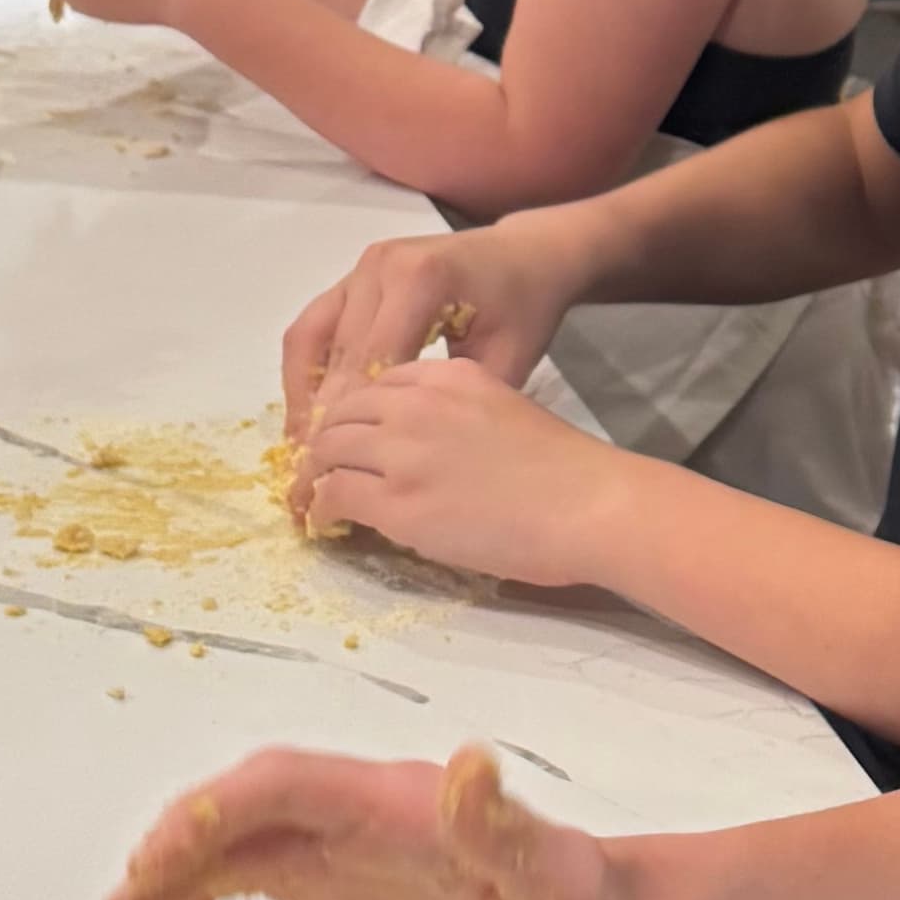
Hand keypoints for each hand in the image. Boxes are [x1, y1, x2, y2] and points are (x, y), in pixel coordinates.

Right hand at [74, 740, 639, 899]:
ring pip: (220, 856)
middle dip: (158, 868)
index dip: (209, 817)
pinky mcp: (333, 890)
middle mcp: (347, 816)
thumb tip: (467, 762)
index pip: (277, 786)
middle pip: (229, 820)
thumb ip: (504, 825)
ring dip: (153, 898)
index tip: (152, 873)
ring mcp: (335, 853)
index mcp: (387, 801)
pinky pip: (239, 884)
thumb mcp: (554, 877)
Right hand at [280, 217, 581, 441]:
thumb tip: (410, 458)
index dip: (351, 416)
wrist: (525, 255)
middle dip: (323, 414)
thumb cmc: (524, 308)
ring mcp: (361, 269)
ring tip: (302, 446)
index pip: (372, 358)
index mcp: (421, 279)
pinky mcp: (352, 277)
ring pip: (312, 337)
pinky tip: (308, 411)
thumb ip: (458, 400)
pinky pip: (314, 325)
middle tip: (310, 468)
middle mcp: (381, 267)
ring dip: (302, 393)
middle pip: (338, 351)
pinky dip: (306, 369)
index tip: (337, 465)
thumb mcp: (507, 358)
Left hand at [293, 358, 610, 584]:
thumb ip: (461, 419)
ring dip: (312, 475)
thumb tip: (433, 456)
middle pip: (342, 412)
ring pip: (326, 450)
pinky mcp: (396, 500)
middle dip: (324, 442)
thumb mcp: (508, 412)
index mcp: (450, 377)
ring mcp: (403, 450)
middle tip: (317, 471)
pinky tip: (321, 521)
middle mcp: (417, 403)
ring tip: (308, 498)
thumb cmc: (569, 472)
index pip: (378, 384)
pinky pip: (332, 494)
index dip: (357, 415)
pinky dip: (317, 507)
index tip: (354, 440)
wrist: (590, 504)